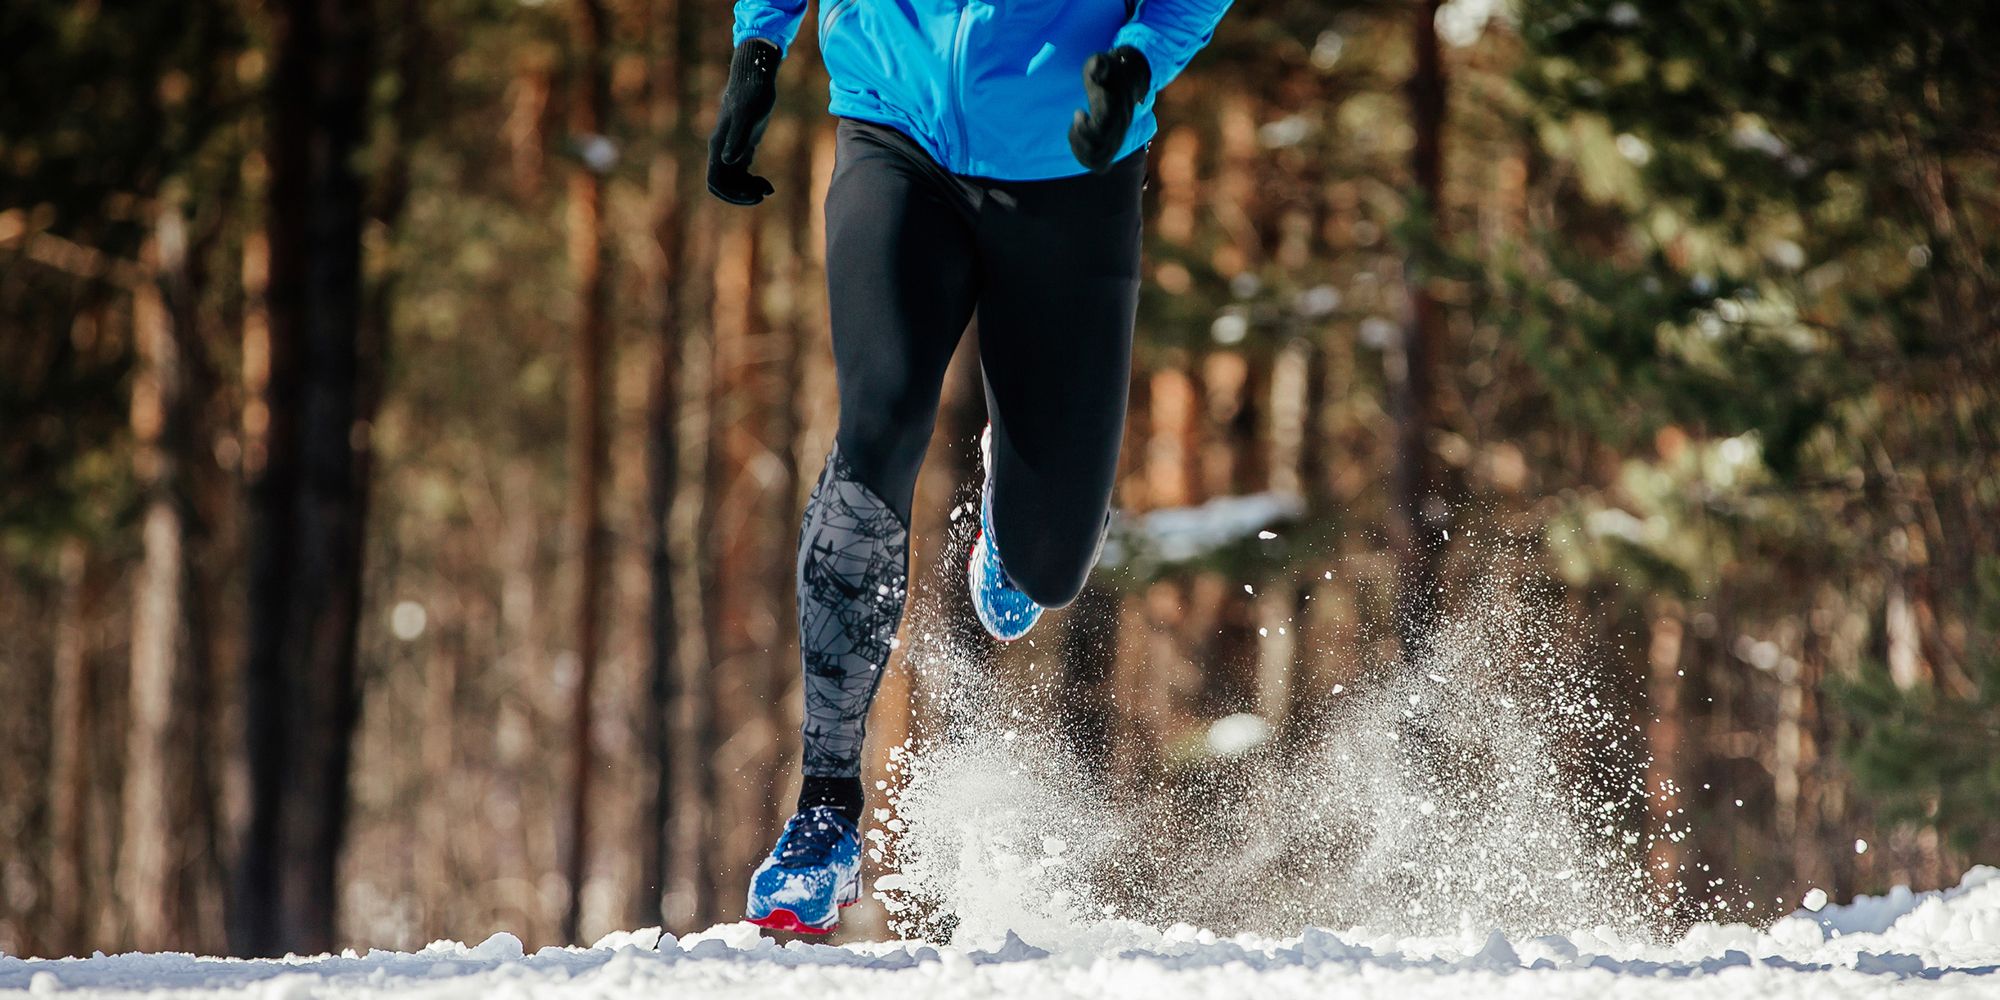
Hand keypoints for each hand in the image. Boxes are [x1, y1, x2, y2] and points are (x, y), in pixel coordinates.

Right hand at [709, 39, 780, 204]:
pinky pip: (743, 175)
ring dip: (749, 190)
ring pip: (734, 182)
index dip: (731, 194)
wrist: (755, 78)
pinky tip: (767, 185)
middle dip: (741, 194)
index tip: (752, 195)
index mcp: (718, 145)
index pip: (715, 181)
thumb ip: (737, 138)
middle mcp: (721, 150)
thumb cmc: (752, 94)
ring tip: (768, 188)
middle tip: (764, 193)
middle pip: (724, 185)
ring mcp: (731, 150)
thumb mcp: (748, 115)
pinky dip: (753, 182)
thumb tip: (727, 160)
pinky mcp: (742, 147)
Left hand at [1068, 46, 1151, 172]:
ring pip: (1099, 161)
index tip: (1079, 111)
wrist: (1129, 80)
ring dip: (1080, 150)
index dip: (1085, 127)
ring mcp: (1117, 139)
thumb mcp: (1103, 63)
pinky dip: (1086, 159)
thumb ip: (1099, 66)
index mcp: (1116, 111)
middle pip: (1100, 150)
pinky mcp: (1112, 147)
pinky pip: (1100, 166)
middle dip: (1079, 139)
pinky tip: (1078, 142)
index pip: (1103, 130)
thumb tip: (1096, 67)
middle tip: (1076, 122)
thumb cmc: (1110, 72)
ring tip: (1075, 132)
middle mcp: (1119, 129)